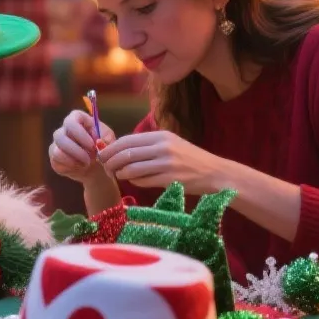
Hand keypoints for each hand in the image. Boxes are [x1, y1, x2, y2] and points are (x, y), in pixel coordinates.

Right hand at [48, 110, 116, 184]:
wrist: (98, 167)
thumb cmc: (103, 148)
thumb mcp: (110, 142)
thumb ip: (107, 139)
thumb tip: (98, 141)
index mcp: (78, 120)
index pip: (72, 119)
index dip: (80, 132)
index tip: (93, 144)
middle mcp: (64, 129)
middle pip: (59, 135)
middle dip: (76, 150)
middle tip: (91, 158)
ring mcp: (57, 144)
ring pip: (57, 150)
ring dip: (74, 159)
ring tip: (87, 163)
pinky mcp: (54, 158)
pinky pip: (56, 161)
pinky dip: (70, 165)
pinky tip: (80, 166)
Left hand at [98, 130, 231, 192]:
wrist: (215, 173)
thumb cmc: (191, 159)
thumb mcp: (171, 144)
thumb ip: (149, 145)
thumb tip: (121, 149)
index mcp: (161, 136)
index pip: (127, 140)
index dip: (111, 148)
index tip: (103, 154)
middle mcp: (162, 147)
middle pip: (126, 154)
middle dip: (111, 161)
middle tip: (106, 167)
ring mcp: (166, 164)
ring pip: (131, 168)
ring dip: (121, 173)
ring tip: (119, 175)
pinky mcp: (169, 180)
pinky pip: (143, 181)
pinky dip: (134, 182)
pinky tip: (134, 181)